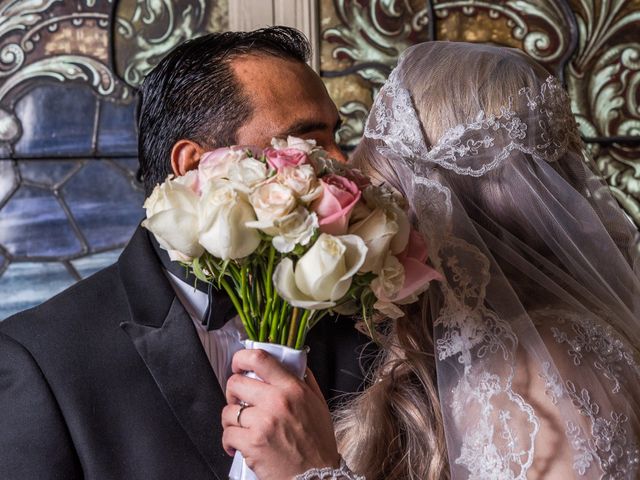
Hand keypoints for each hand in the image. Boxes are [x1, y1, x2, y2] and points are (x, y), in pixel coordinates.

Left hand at [222, 348, 339, 479]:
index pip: (260, 359)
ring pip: (228, 410)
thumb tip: (290, 362)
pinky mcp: (253, 444)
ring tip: (241, 427)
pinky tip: (238, 445)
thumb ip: (304, 380)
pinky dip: (229, 441)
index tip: (239, 364)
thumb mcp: (318, 404)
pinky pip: (227, 433)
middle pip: (236, 383)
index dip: (242, 358)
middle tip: (239, 402)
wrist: (317, 476)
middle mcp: (277, 402)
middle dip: (233, 392)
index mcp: (293, 389)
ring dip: (231, 419)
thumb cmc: (318, 443)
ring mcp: (263, 423)